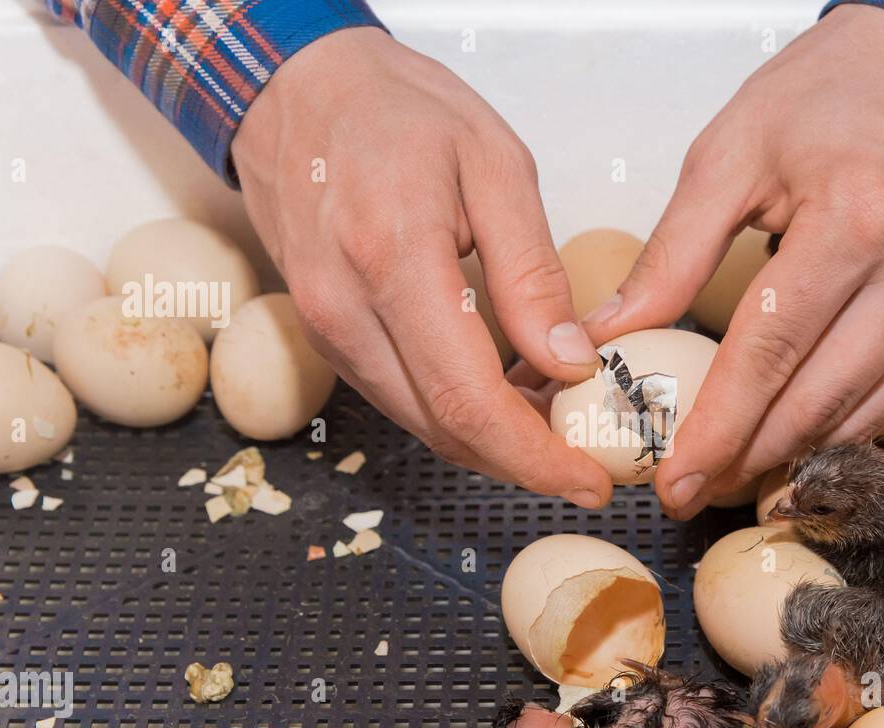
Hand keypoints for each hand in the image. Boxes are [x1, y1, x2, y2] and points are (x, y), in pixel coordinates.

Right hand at [233, 28, 612, 508]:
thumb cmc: (395, 109)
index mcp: (392, 260)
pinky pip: (402, 397)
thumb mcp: (493, 163)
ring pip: (423, 423)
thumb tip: (569, 363)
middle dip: (524, 458)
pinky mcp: (329, 337)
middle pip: (444, 429)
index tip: (587, 481)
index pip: (467, 400)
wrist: (294, 90)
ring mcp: (328, 331)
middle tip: (589, 455)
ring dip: (494, 436)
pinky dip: (458, 408)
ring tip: (557, 409)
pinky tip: (506, 384)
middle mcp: (345, 312)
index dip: (534, 457)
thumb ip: (531, 272)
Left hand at [588, 6, 883, 516]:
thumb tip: (610, 335)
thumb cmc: (823, 94)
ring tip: (727, 477)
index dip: (717, 427)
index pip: (769, 353)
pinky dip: (841, 431)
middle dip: (745, 459)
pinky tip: (791, 444)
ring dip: (792, 456)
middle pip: (817, 398)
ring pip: (862, 413)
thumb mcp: (728, 154)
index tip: (672, 478)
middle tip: (686, 493)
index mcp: (854, 220)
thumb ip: (671, 254)